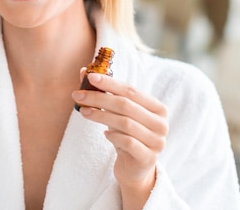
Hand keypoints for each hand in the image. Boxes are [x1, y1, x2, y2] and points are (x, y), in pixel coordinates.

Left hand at [71, 72, 168, 208]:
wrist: (135, 168)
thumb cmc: (126, 135)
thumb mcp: (117, 113)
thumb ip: (104, 93)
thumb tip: (83, 72)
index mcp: (158, 108)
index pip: (131, 90)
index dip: (110, 83)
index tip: (90, 76)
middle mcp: (161, 124)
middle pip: (126, 105)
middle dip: (99, 98)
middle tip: (78, 95)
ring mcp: (157, 142)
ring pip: (125, 123)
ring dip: (100, 115)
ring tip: (84, 112)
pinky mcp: (148, 158)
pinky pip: (128, 142)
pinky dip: (113, 136)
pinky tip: (104, 134)